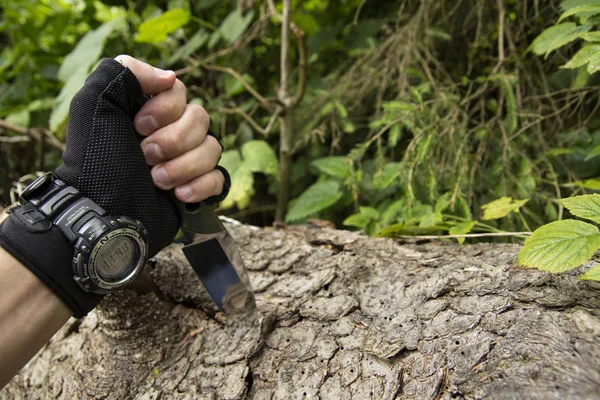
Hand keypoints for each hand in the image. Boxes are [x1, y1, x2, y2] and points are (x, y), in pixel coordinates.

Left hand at [55, 56, 227, 257]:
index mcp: (146, 111)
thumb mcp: (94, 104)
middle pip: (201, 119)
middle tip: (145, 156)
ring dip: (184, 166)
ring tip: (156, 180)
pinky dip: (201, 186)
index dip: (165, 109)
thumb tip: (170, 77)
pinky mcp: (195, 188)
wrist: (101, 214)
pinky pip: (219, 178)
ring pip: (213, 148)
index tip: (138, 126)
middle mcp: (168, 133)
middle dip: (174, 140)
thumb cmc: (95, 161)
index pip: (179, 91)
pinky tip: (178, 196)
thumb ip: (125, 71)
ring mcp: (184, 161)